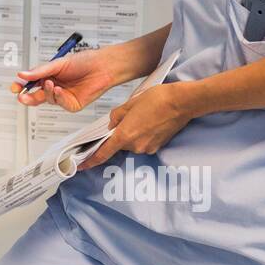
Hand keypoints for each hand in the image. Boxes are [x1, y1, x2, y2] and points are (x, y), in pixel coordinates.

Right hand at [10, 48, 120, 111]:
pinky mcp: (72, 104)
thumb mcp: (58, 64)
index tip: (15, 87)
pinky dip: (58, 97)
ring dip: (46, 92)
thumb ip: (39, 71)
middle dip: (28, 97)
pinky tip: (60, 90)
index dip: (22, 86)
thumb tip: (22, 75)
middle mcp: (55, 87)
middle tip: (22, 96)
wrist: (103, 66)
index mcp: (49, 76)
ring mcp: (63, 96)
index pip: (32, 83)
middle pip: (36, 96)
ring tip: (50, 84)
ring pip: (47, 99)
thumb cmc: (84, 61)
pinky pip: (60, 103)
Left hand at [75, 82, 195, 170]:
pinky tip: (151, 121)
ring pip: (133, 142)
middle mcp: (136, 146)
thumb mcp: (130, 103)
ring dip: (134, 133)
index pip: (104, 152)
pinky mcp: (158, 146)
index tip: (82, 165)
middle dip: (121, 133)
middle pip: (120, 144)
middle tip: (130, 117)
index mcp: (125, 135)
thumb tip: (112, 124)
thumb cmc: (158, 99)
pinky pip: (144, 142)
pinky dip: (144, 134)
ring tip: (144, 116)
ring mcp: (148, 148)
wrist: (182, 102)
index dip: (91, 160)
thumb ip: (116, 116)